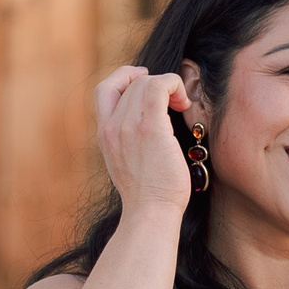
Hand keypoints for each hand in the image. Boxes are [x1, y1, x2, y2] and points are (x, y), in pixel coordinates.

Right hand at [94, 65, 197, 222]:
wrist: (150, 212)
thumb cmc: (148, 194)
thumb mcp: (127, 163)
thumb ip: (129, 141)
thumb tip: (149, 125)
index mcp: (104, 134)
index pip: (105, 89)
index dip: (125, 77)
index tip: (146, 81)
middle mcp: (111, 127)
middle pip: (130, 83)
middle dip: (155, 84)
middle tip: (174, 101)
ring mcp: (128, 126)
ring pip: (145, 83)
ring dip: (168, 85)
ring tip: (181, 104)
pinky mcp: (150, 128)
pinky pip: (158, 87)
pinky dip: (173, 84)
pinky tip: (184, 102)